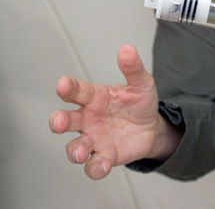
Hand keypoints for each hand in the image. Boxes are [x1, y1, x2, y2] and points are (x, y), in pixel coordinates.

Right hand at [49, 44, 182, 179]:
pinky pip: (93, 165)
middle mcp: (88, 119)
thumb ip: (133, 69)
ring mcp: (94, 139)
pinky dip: (94, 167)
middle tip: (59, 122)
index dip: (68, 87)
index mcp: (94, 97)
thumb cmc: (140, 103)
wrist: (152, 127)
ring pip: (74, 146)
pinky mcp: (104, 156)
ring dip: (75, 150)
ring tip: (81, 152)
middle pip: (65, 120)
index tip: (62, 84)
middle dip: (58, 121)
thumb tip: (127, 49)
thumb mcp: (141, 84)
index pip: (76, 91)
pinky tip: (100, 165)